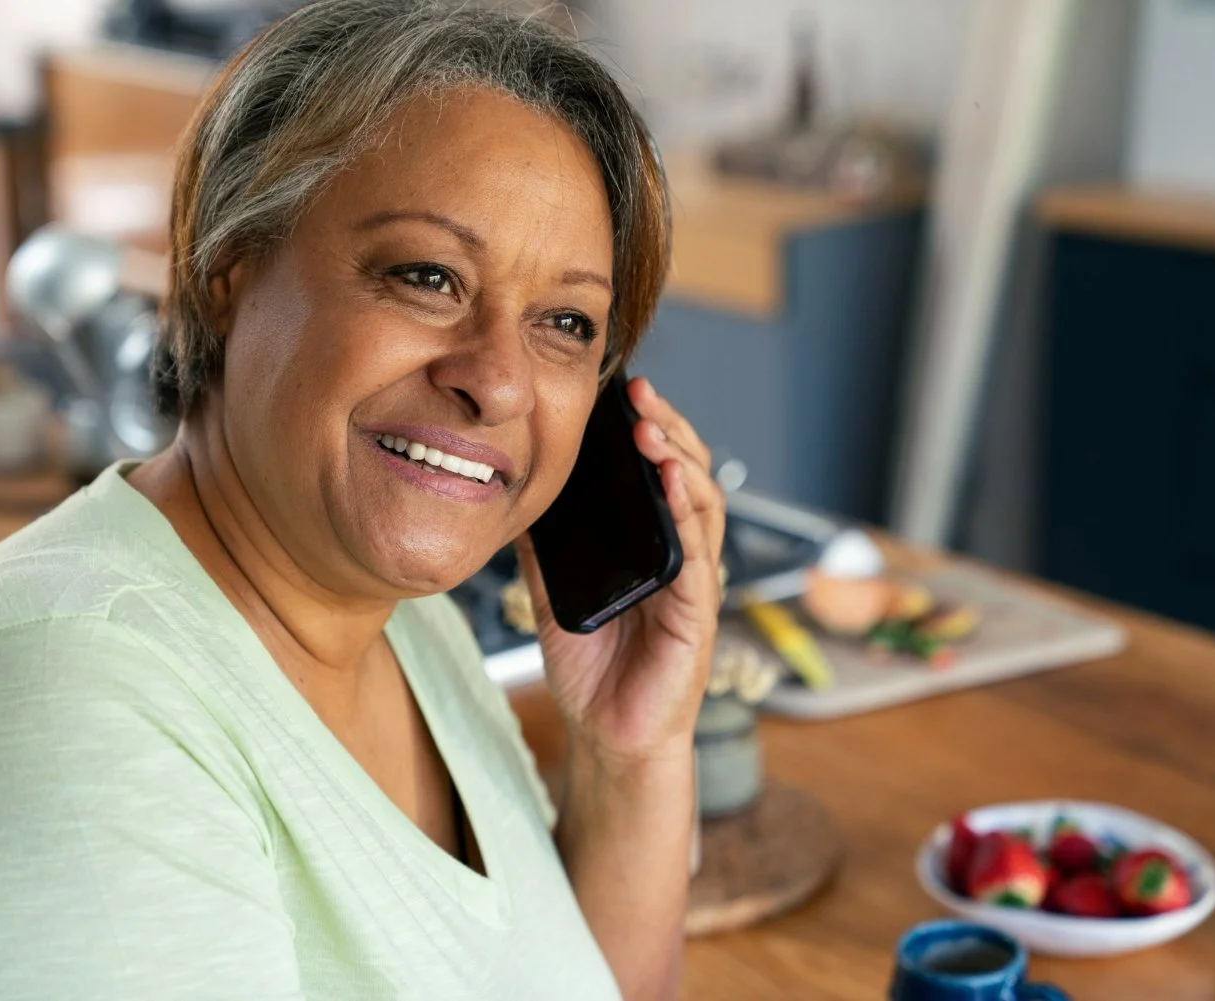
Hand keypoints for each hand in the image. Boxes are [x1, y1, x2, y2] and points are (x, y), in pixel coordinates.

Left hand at [516, 377, 726, 763]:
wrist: (608, 735)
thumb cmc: (593, 668)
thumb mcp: (554, 593)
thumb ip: (542, 548)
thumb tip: (511, 497)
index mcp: (652, 544)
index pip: (661, 471)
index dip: (650, 429)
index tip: (623, 392)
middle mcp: (681, 555)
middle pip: (690, 475)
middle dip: (669, 429)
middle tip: (641, 394)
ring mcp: (694, 583)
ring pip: (703, 506)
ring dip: (682, 463)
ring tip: (654, 430)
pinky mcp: (697, 616)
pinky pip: (696, 558)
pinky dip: (687, 517)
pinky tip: (673, 486)